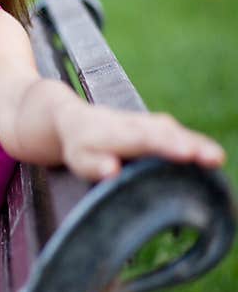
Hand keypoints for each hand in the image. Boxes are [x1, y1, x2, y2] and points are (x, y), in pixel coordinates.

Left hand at [56, 104, 226, 181]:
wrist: (76, 120)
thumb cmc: (80, 146)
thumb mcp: (79, 159)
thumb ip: (95, 165)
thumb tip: (111, 171)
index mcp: (116, 133)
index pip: (142, 139)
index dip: (164, 146)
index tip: (185, 154)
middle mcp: (137, 124)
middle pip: (165, 133)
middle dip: (189, 145)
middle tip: (212, 158)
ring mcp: (151, 124)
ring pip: (176, 132)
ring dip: (198, 143)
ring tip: (215, 158)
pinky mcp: (161, 127)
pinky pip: (181, 134)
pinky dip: (197, 144)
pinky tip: (212, 157)